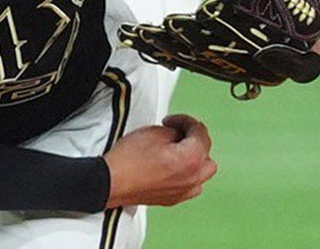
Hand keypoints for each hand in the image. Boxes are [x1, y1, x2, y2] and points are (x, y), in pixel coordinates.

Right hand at [103, 114, 217, 207]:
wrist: (112, 181)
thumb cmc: (129, 160)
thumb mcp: (153, 132)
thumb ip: (174, 131)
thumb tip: (178, 134)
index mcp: (190, 159)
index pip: (200, 133)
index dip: (186, 121)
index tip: (175, 120)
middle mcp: (192, 178)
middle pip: (206, 153)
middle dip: (194, 139)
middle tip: (178, 131)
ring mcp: (184, 191)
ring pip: (203, 172)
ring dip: (195, 158)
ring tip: (178, 149)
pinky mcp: (173, 199)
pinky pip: (192, 185)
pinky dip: (188, 174)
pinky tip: (175, 167)